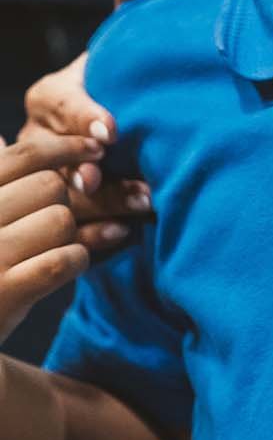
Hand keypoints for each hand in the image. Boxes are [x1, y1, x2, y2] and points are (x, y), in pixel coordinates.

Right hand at [0, 128, 107, 341]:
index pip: (25, 154)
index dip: (68, 147)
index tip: (97, 149)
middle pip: (50, 186)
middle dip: (66, 201)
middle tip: (61, 222)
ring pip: (61, 220)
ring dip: (71, 234)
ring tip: (58, 247)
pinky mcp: (4, 293)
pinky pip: (64, 259)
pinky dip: (76, 259)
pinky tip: (72, 263)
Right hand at [19, 0, 160, 230]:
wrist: (113, 152)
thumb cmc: (118, 93)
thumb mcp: (121, 54)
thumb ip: (131, 6)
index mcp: (48, 97)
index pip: (58, 105)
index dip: (83, 117)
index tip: (113, 129)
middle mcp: (34, 141)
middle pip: (55, 158)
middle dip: (96, 171)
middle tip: (136, 182)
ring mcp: (37, 185)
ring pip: (61, 201)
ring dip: (104, 207)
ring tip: (146, 209)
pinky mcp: (51, 223)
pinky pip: (67, 236)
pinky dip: (97, 240)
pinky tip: (127, 239)